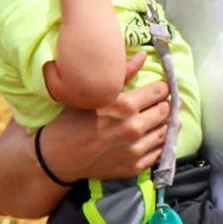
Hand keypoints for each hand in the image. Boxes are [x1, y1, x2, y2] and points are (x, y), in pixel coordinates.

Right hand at [39, 53, 169, 180]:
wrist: (55, 158)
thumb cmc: (72, 121)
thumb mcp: (93, 94)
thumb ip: (122, 74)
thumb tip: (143, 56)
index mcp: (124, 105)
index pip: (160, 91)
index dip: (161, 88)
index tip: (158, 89)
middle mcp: (133, 128)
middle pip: (166, 110)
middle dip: (165, 104)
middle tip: (159, 103)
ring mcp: (135, 150)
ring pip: (167, 130)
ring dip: (166, 123)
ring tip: (158, 119)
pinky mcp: (134, 167)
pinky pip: (160, 151)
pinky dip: (160, 142)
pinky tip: (152, 136)